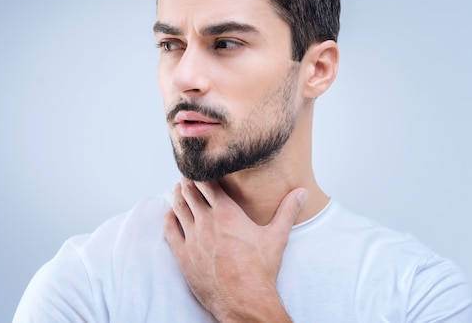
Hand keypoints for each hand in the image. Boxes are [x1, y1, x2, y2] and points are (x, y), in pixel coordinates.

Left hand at [163, 178, 307, 321]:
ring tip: (179, 190)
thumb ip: (288, 210)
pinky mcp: (183, 255)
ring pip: (179, 208)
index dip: (203, 175)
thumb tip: (302, 192)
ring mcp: (193, 238)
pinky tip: (171, 214)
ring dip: (178, 196)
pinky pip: (170, 230)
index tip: (202, 169)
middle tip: (188, 177)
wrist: (244, 301)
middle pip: (190, 193)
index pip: (208, 184)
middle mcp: (207, 222)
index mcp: (227, 213)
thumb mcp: (277, 237)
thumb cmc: (260, 270)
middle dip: (188, 182)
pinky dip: (169, 218)